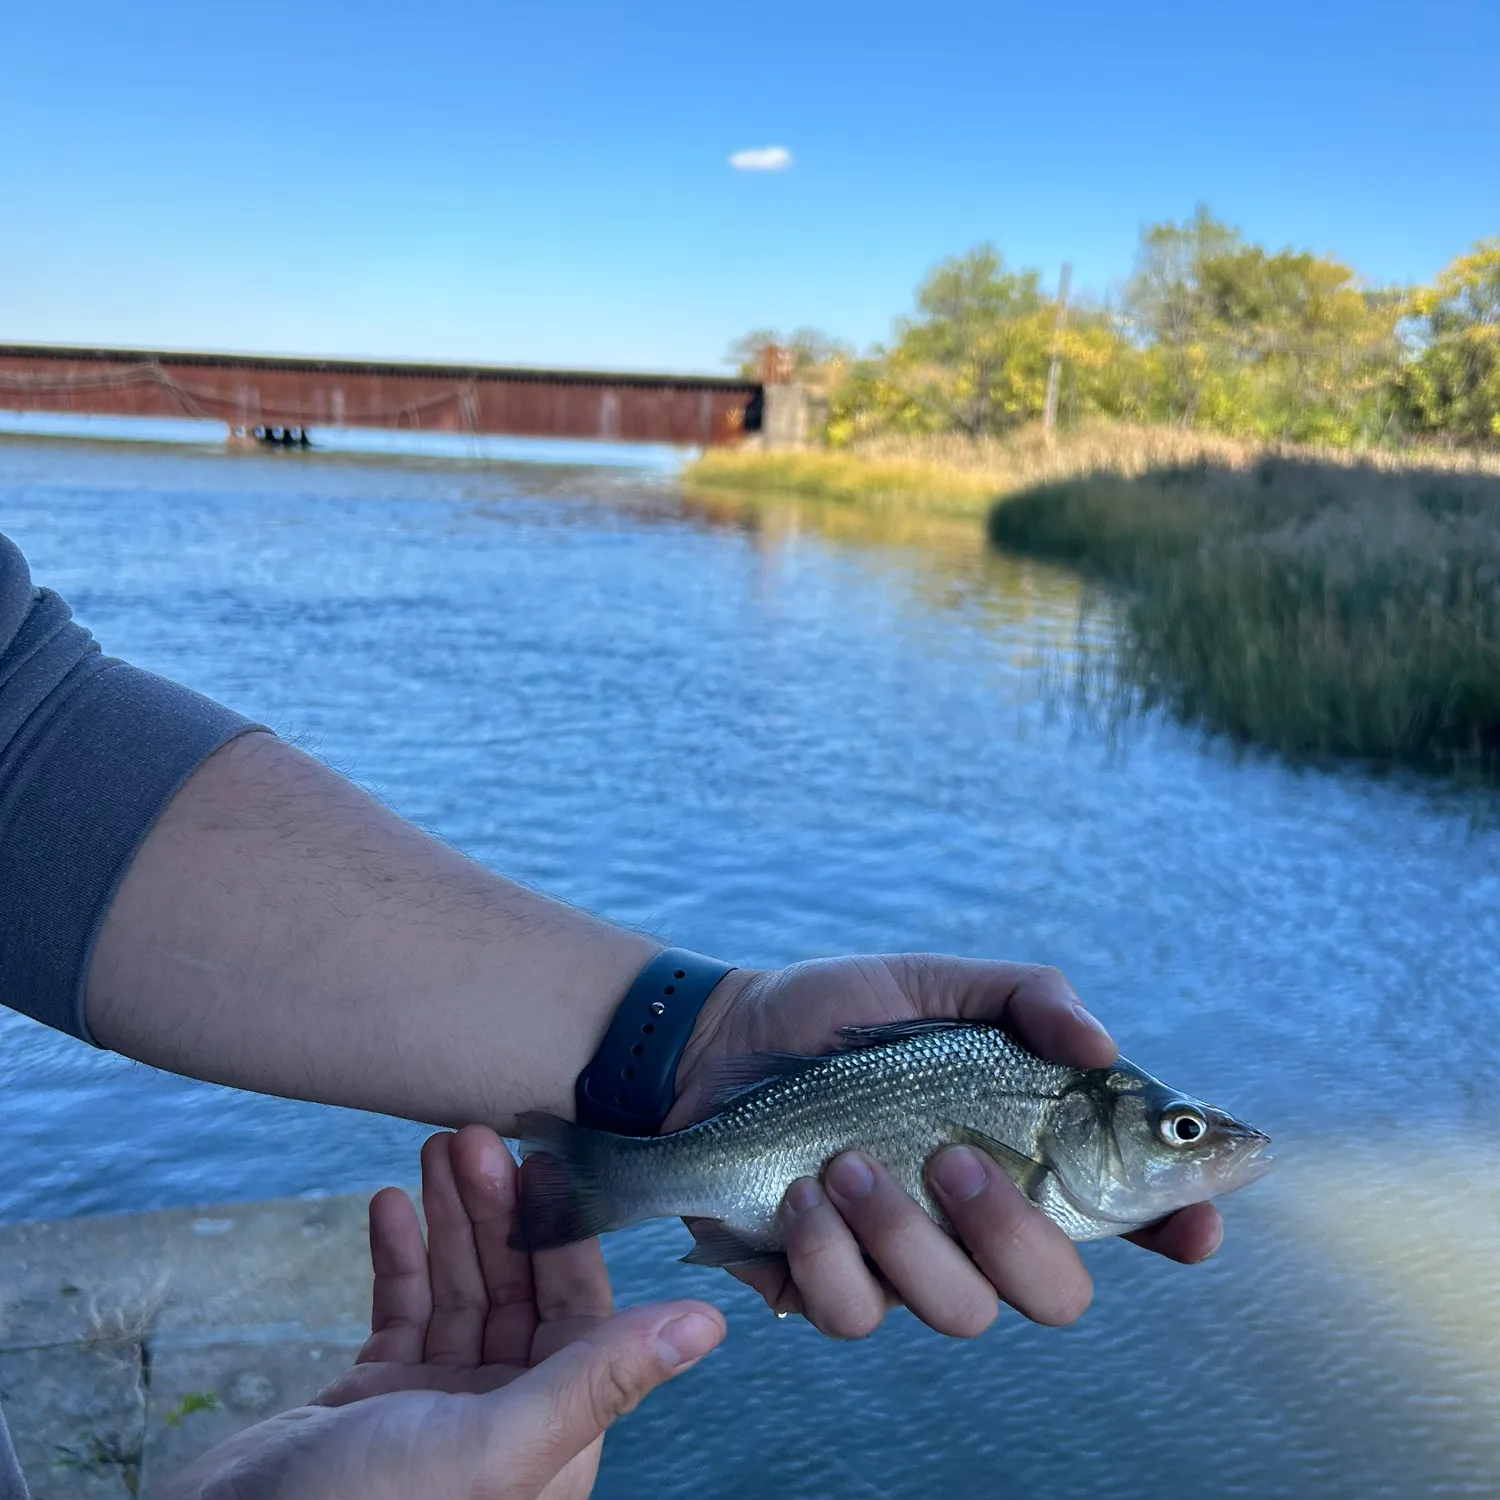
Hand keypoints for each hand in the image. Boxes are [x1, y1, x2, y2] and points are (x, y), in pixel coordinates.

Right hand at [164, 1126, 724, 1499]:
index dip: (563, 1232)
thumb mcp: (496, 1444)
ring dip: (452, 1218)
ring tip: (437, 1146)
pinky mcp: (374, 1400)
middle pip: (516, 1291)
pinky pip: (401, 1311)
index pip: (579, 1313)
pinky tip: (389, 1204)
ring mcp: (436, 1409)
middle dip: (499, 1211)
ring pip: (460, 1291)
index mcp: (552, 1440)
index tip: (544, 1158)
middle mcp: (505, 1422)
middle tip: (475, 1135)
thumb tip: (710, 1323)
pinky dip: (399, 1256)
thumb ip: (599, 1378)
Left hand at [666, 955, 1222, 1339]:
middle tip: (953, 1158)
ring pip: (958, 1311)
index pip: (1135, 1211)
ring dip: (903, 1234)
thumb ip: (1028, 999)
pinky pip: (854, 1314)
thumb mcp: (939, 985)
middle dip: (1013, 1234)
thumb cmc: (846, 1015)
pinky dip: (828, 1253)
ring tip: (844, 1159)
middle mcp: (983, 1225)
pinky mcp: (831, 1286)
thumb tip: (1104, 1047)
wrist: (725, 1040)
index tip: (1197, 1223)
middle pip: (1057, 1293)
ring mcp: (911, 1265)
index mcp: (1031, 1155)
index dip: (1181, 1224)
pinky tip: (799, 1192)